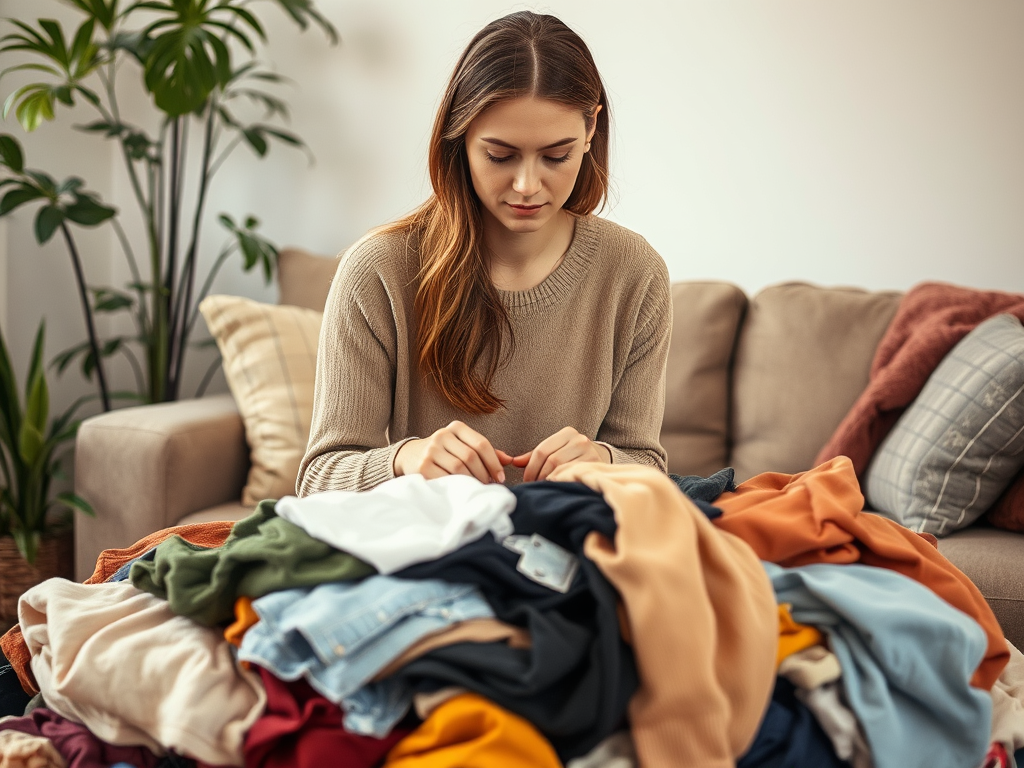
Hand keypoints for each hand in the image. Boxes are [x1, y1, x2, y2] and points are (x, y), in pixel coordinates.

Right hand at [394, 421, 511, 483]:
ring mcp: (431, 450)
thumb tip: (509, 460)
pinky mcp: (423, 466)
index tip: (500, 477)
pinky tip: (462, 490)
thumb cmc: (445, 452)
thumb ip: (485, 451)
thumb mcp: (463, 445)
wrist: (410, 455)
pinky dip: (457, 486)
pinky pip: (446, 478)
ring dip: (472, 481)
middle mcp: (442, 435)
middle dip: (484, 474)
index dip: (494, 462)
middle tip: (489, 485)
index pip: (481, 444)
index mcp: (456, 427)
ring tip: (477, 488)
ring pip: (459, 468)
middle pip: (471, 457)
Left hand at [513, 426, 610, 481]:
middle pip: (551, 460)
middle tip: (535, 486)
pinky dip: (562, 482)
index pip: (541, 451)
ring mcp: (589, 451)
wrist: (600, 458)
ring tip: (545, 487)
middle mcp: (579, 439)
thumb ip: (534, 456)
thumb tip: (514, 461)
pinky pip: (572, 476)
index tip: (527, 480)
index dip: (531, 468)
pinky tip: (558, 486)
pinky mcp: (595, 464)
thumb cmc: (571, 456)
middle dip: (539, 476)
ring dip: (549, 480)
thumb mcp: (554, 450)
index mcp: (567, 432)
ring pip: (561, 469)